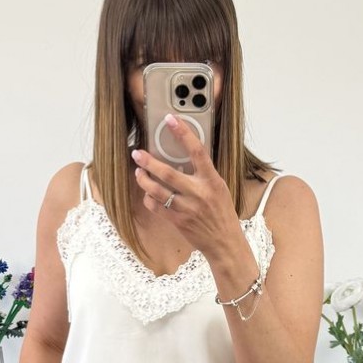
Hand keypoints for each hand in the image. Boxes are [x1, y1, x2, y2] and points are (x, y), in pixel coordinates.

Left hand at [131, 116, 241, 263]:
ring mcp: (186, 208)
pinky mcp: (177, 221)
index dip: (183, 133)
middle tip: (137, 153)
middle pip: (168, 173)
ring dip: (143, 180)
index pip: (197, 151)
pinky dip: (148, 198)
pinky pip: (156, 207)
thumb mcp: (219, 188)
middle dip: (149, 162)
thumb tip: (185, 157)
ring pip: (157, 191)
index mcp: (212, 181)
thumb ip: (204, 174)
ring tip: (138, 172)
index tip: (170, 119)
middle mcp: (198, 193)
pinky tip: (147, 193)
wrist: (224, 242)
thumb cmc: (222, 213)